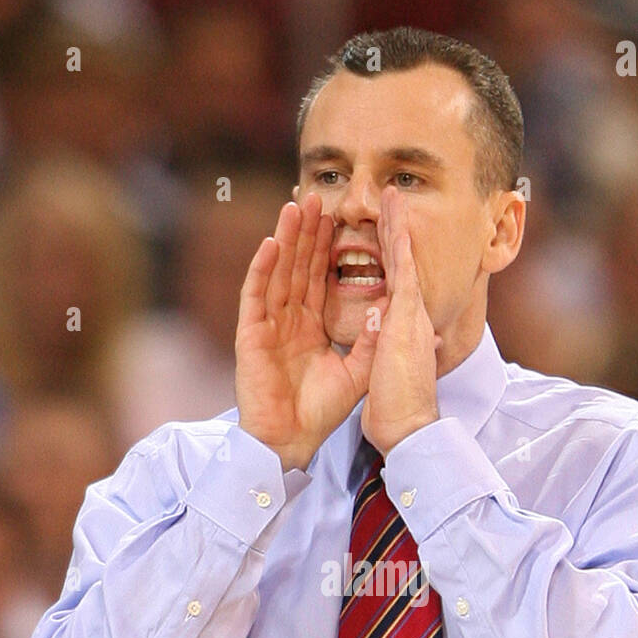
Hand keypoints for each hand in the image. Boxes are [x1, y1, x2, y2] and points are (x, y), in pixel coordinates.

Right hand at [235, 193, 381, 471]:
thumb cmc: (320, 413)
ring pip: (278, 272)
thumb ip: (370, 341)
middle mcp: (288, 320)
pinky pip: (256, 295)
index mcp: (311, 326)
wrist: (291, 441)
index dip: (327, 248)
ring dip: (286, 239)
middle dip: (308, 232)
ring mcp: (268, 324)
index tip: (338, 218)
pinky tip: (271, 244)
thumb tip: (386, 306)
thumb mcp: (357, 373)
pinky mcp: (251, 334)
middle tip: (317, 196)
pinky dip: (262, 269)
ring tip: (296, 206)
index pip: (319, 278)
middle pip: (298, 266)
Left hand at [361, 187, 440, 456]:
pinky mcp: (406, 316)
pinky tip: (394, 215)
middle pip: (399, 265)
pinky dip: (399, 241)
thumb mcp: (391, 372)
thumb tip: (399, 338)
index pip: (393, 286)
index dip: (388, 259)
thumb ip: (391, 351)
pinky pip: (401, 269)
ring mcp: (411, 314)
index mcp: (403, 329)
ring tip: (392, 194)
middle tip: (391, 199)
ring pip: (402, 259)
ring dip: (396, 224)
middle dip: (393, 231)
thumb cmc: (398, 410)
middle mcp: (411, 317)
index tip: (384, 235)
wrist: (409, 429)